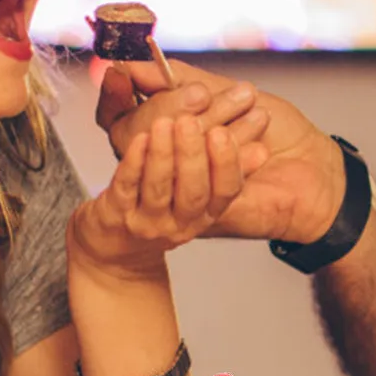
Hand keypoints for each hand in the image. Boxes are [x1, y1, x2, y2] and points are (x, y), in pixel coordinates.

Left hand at [68, 108, 250, 282]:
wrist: (114, 254)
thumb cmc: (157, 217)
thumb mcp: (199, 200)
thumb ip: (226, 172)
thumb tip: (261, 151)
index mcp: (204, 216)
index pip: (225, 192)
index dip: (226, 163)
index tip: (223, 134)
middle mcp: (178, 223)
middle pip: (192, 191)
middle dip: (193, 154)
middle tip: (191, 122)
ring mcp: (146, 222)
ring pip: (158, 188)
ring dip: (163, 153)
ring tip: (165, 123)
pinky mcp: (114, 215)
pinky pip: (126, 186)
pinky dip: (133, 161)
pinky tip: (139, 139)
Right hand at [99, 60, 345, 244]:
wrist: (317, 174)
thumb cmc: (275, 131)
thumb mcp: (225, 92)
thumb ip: (181, 80)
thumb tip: (133, 65)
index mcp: (162, 129)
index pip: (117, 112)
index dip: (117, 93)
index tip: (127, 73)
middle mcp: (165, 161)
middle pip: (136, 133)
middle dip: (170, 108)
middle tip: (204, 95)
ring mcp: (180, 191)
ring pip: (164, 161)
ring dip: (202, 130)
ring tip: (241, 115)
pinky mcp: (203, 217)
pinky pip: (196, 186)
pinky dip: (223, 158)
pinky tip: (246, 146)